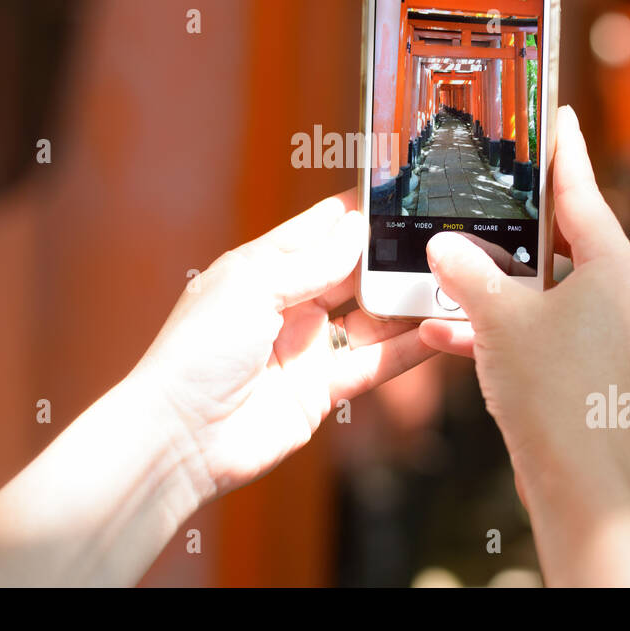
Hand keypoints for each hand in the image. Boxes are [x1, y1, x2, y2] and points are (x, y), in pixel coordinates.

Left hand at [136, 190, 436, 499]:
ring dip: (406, 303)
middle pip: (352, 271)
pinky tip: (437, 331)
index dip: (357, 211)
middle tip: (439, 239)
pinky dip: (407, 349)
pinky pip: (374, 363)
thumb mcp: (251, 287)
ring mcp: (307, 347)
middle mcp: (289, 304)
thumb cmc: (195, 353)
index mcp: (263, 268)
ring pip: (371, 318)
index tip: (400, 193)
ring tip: (450, 283)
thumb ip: (310, 262)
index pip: (319, 228)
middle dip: (391, 256)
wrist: (179, 437)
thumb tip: (356, 231)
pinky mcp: (322, 390)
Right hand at [419, 105, 629, 585]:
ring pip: (554, 286)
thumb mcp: (495, 318)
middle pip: (567, 239)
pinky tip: (460, 332)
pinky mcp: (602, 366)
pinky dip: (512, 323)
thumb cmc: (550, 394)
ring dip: (505, 283)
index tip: (559, 114)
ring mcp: (619, 333)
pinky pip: (552, 326)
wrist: (577, 482)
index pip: (583, 189)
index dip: (564, 149)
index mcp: (616, 266)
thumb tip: (444, 245)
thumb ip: (464, 271)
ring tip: (458, 276)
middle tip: (486, 203)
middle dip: (517, 229)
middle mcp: (628, 293)